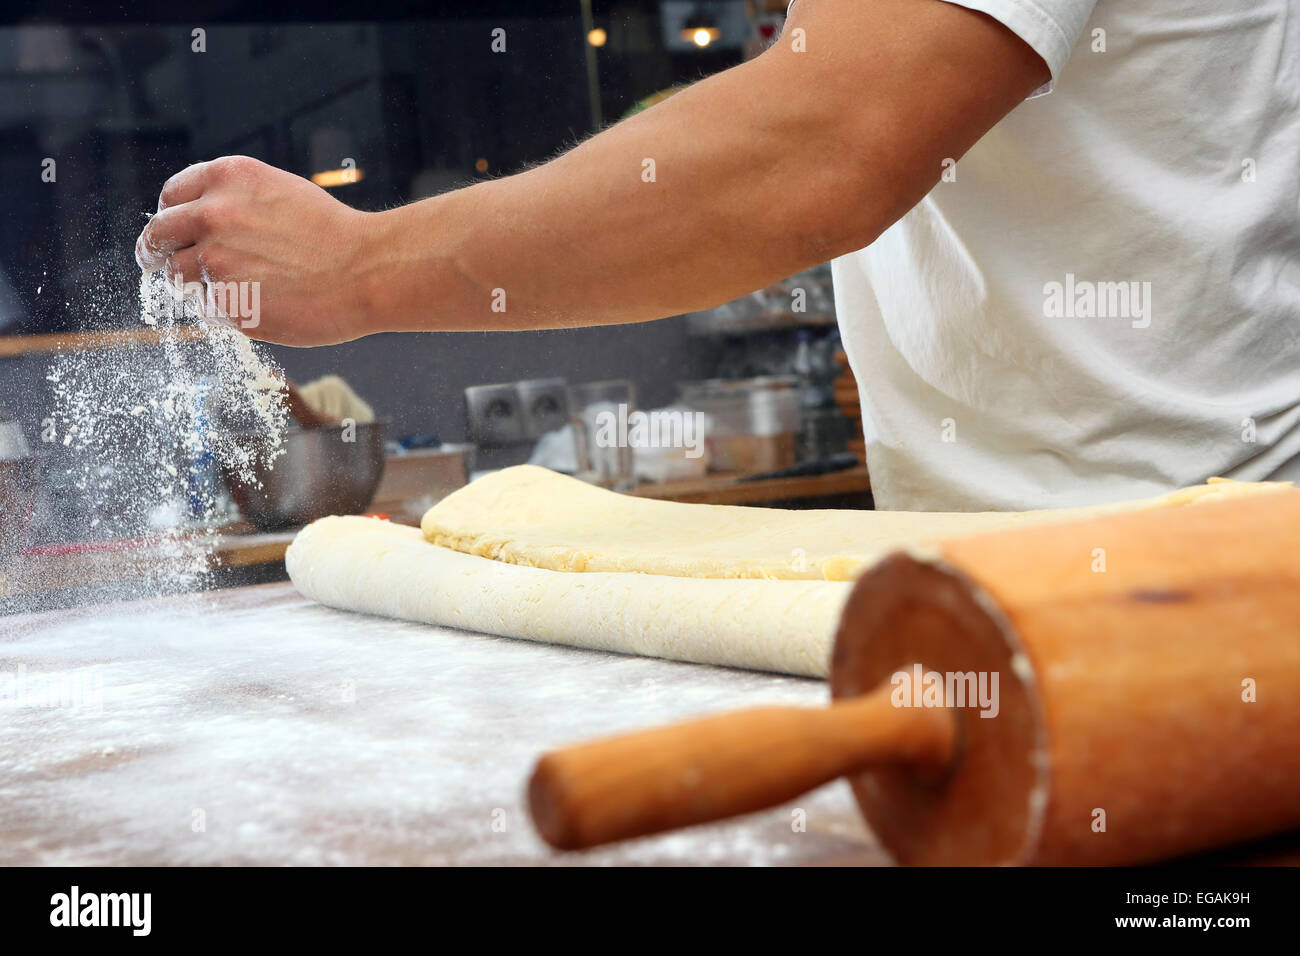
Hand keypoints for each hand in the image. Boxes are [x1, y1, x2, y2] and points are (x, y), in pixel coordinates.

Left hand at [135, 155, 378, 345]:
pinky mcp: (227, 304)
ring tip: (230, 289)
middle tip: (156, 262)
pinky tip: (261, 304)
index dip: (170, 214)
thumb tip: (200, 219)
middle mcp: (212, 215)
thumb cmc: (334, 235)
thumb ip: (235, 199)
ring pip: (177, 277)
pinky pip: (207, 309)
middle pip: (158, 236)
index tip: (172, 230)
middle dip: (155, 251)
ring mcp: (216, 262)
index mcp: (226, 178)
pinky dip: (226, 310)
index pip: (170, 195)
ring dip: (193, 285)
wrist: (367, 271)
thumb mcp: (280, 191)